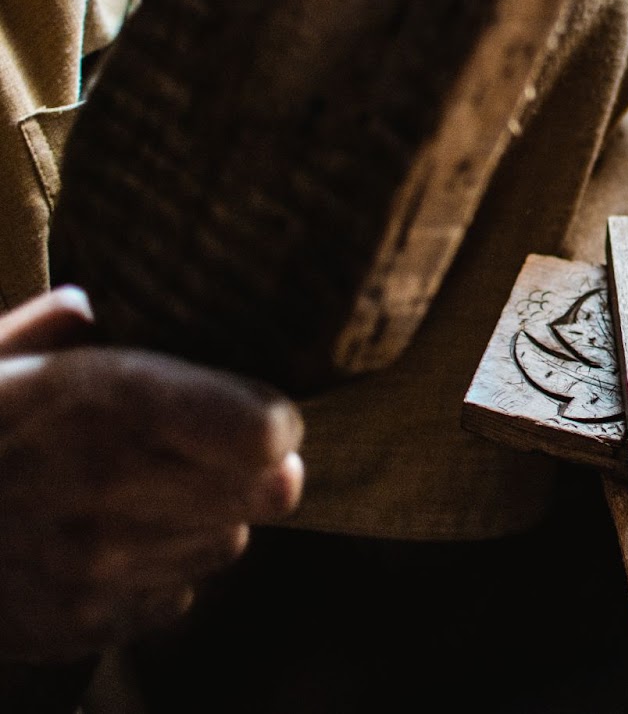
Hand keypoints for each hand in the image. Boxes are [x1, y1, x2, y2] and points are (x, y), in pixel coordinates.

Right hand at [0, 288, 303, 661]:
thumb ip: (51, 328)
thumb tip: (90, 307)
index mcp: (100, 401)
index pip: (260, 432)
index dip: (272, 422)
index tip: (261, 416)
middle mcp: (108, 486)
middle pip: (267, 490)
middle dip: (254, 469)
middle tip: (218, 452)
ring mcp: (97, 565)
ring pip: (228, 542)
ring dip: (209, 519)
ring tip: (148, 493)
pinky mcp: (83, 624)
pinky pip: (176, 596)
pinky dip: (161, 572)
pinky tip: (113, 544)